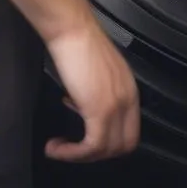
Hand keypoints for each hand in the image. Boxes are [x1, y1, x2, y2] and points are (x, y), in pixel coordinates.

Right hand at [44, 21, 140, 162]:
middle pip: (123, 145)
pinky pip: (92, 146)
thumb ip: (98, 93)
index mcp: (130, 91)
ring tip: (58, 147)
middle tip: (72, 147)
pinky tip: (55, 146)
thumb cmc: (79, 46)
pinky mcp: (100, 110)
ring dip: (80, 155)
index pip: (129, 131)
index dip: (106, 141)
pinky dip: (72, 153)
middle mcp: (129, 100)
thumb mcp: (97, 75)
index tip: (82, 136)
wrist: (73, 31)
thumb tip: (84, 107)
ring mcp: (117, 105)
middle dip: (95, 153)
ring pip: (107, 149)